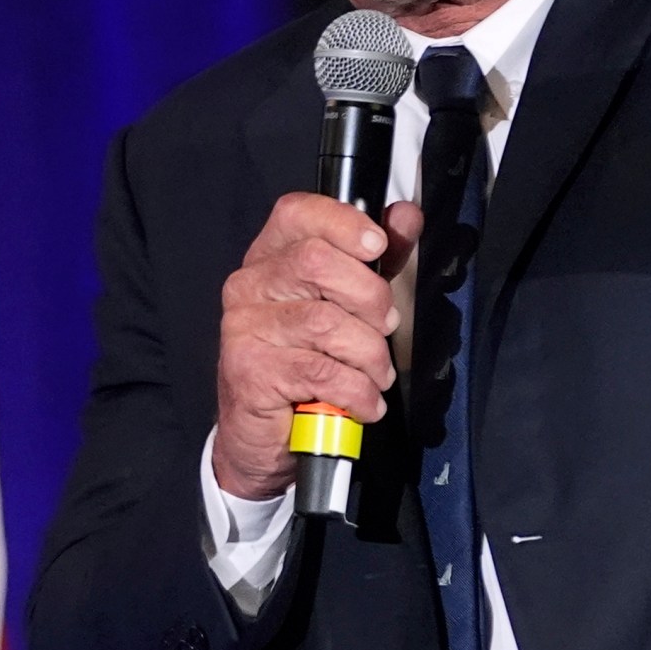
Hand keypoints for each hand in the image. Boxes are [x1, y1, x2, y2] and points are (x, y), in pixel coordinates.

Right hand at [214, 193, 421, 500]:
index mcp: (270, 258)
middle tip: (386, 328)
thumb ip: (375, 260)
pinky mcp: (249, 370)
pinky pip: (322, 372)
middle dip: (371, 298)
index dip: (343, 222)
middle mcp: (249, 285)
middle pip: (317, 262)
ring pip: (326, 321)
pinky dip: (357, 391)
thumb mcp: (346, 306)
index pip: (296, 213)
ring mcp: (244, 328)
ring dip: (370, 355)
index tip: (378, 246)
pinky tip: (364, 402)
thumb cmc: (308, 363)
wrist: (265, 436)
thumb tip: (406, 216)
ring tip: (377, 375)